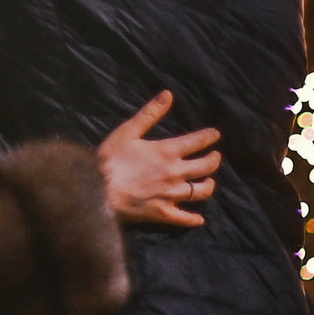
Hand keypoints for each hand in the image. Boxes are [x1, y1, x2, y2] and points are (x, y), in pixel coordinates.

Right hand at [97, 95, 219, 227]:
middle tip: (215, 156)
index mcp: (167, 152)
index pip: (197, 142)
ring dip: (208, 185)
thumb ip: (150, 113)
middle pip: (206, 167)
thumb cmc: (111, 158)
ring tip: (208, 182)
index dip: (209, 137)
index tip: (215, 135)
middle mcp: (175, 173)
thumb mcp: (128, 131)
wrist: (98, 189)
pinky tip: (199, 219)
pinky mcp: (163, 213)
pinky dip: (194, 219)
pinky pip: (185, 218)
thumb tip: (168, 95)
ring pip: (200, 192)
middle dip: (214, 160)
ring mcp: (171, 195)